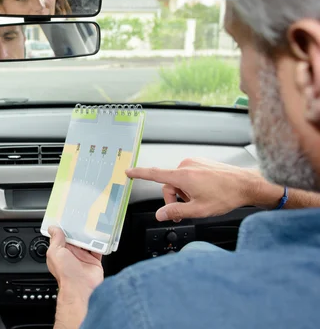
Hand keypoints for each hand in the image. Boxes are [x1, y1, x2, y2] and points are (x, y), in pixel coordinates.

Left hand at [47, 227, 103, 328]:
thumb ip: (55, 239)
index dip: (64, 227)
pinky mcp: (94, 260)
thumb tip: (53, 228)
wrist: (80, 288)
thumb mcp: (55, 252)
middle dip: (78, 229)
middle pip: (76, 237)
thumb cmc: (66, 273)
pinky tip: (101, 235)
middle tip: (83, 217)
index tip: (68, 217)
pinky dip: (100, 243)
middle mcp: (72, 254)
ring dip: (89, 235)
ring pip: (87, 242)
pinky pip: (98, 249)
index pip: (61, 236)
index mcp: (61, 251)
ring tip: (92, 223)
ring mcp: (83, 257)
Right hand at [125, 158, 279, 221]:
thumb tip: (160, 214)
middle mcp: (186, 165)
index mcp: (183, 175)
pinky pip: (188, 175)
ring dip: (185, 192)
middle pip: (169, 184)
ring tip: (201, 199)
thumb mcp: (199, 210)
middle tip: (188, 209)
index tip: (128, 172)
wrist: (247, 184)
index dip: (139, 174)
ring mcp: (194, 162)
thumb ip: (176, 212)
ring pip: (179, 181)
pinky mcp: (201, 162)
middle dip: (175, 198)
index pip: (154, 174)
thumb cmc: (227, 195)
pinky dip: (192, 185)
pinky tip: (205, 192)